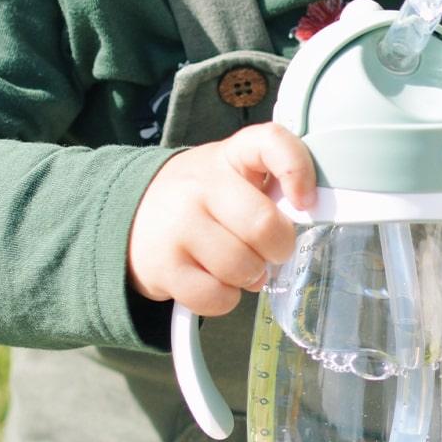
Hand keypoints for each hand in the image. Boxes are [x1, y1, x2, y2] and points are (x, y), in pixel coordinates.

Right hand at [128, 123, 316, 316]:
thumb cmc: (203, 198)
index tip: (306, 200)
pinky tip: (215, 280)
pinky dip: (226, 298)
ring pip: (242, 267)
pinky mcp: (163, 266)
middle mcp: (200, 185)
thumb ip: (272, 184)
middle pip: (263, 226)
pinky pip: (217, 297)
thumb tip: (309, 216)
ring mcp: (178, 225)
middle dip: (278, 248)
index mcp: (230, 155)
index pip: (271, 142)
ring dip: (251, 275)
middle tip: (270, 250)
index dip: (297, 170)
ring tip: (237, 264)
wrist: (132, 214)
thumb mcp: (234, 174)